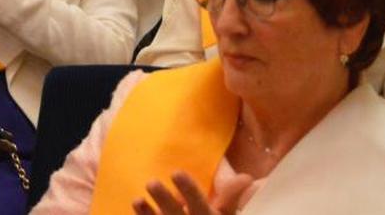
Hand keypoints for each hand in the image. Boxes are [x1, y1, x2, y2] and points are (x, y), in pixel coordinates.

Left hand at [132, 170, 252, 214]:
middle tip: (151, 183)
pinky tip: (138, 204)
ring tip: (137, 200)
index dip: (189, 190)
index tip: (176, 172)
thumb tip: (247, 177)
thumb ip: (230, 199)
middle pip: (176, 214)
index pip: (198, 204)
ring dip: (148, 214)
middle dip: (165, 200)